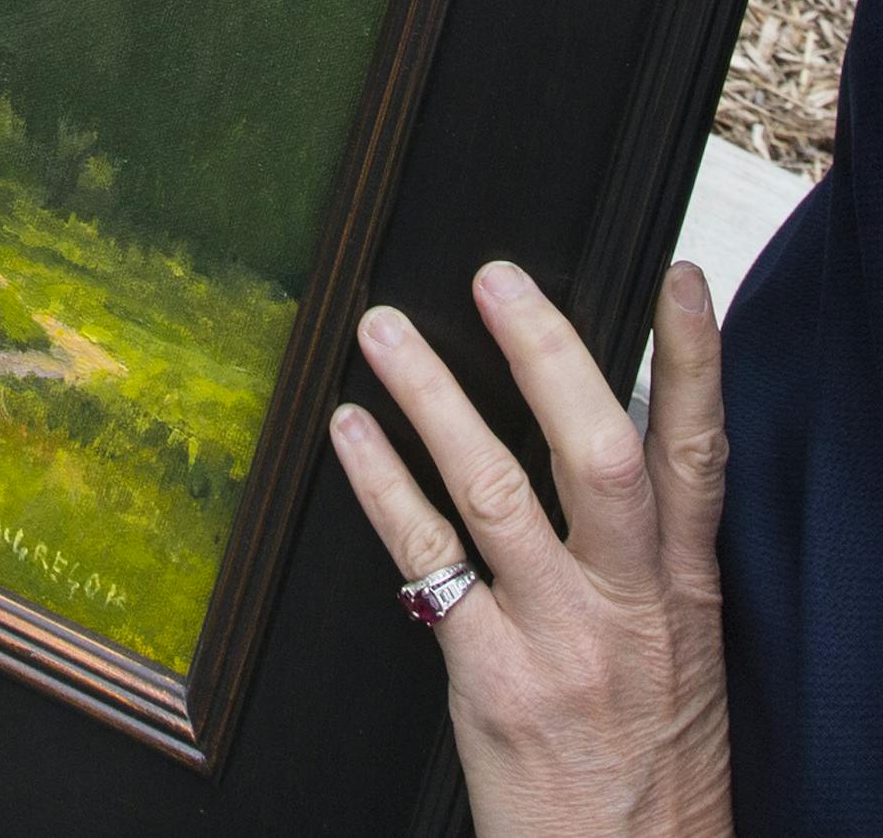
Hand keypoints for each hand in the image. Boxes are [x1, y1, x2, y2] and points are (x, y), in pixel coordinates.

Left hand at [330, 261, 732, 837]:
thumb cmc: (651, 768)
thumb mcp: (682, 654)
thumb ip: (645, 554)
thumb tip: (597, 442)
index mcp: (684, 592)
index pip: (698, 454)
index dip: (694, 361)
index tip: (678, 279)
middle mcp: (628, 605)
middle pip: (595, 451)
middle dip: (547, 354)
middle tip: (496, 278)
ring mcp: (559, 638)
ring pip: (493, 486)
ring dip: (430, 395)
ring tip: (381, 330)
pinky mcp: (491, 677)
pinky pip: (423, 555)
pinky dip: (379, 481)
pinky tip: (348, 429)